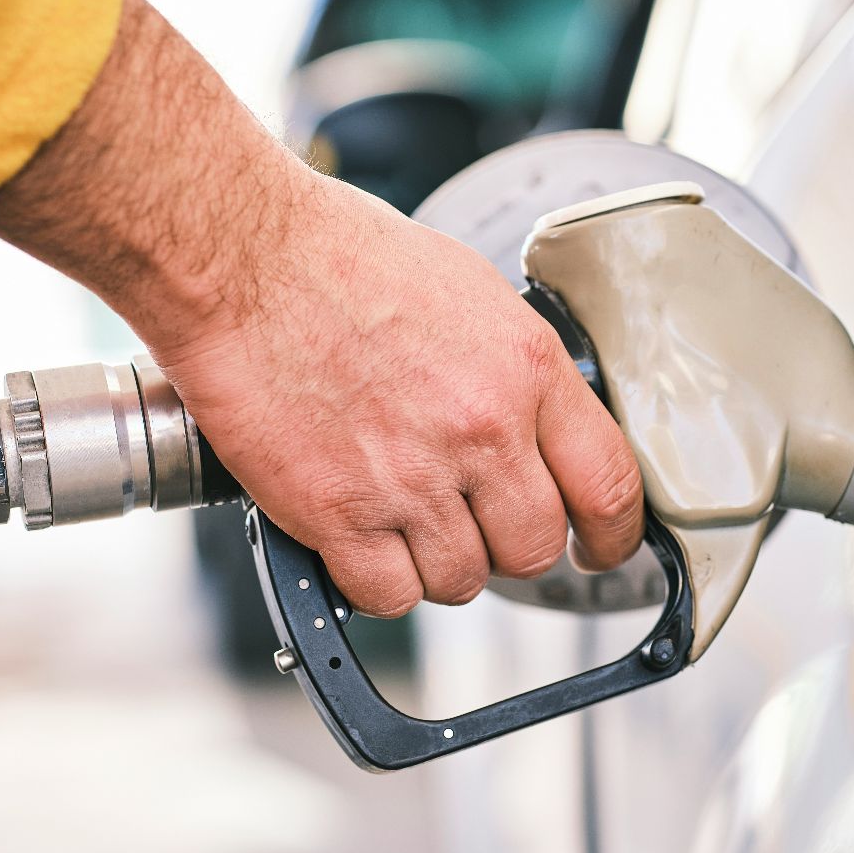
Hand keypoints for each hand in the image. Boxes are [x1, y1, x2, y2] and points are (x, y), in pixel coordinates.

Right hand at [0, 0, 642, 614]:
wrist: (241, 258)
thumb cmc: (337, 256)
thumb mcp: (467, 292)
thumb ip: (512, 370)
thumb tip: (533, 426)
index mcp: (527, 369)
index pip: (610, 486)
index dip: (612, 537)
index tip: (598, 550)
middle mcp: (483, 430)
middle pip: (534, 550)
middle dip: (505, 546)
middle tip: (471, 524)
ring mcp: (412, 478)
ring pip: (461, 581)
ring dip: (434, 563)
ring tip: (398, 517)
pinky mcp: (339, 513)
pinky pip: (387, 596)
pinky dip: (372, 582)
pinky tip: (355, 538)